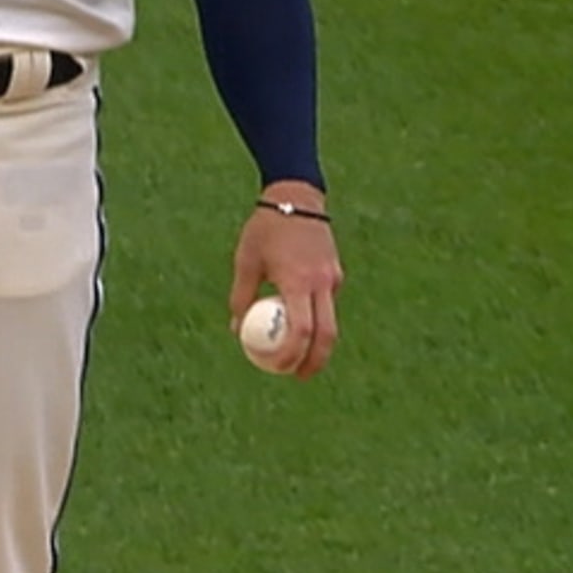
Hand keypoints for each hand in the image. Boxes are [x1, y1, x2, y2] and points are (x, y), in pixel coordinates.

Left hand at [228, 181, 342, 378]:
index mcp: (298, 281)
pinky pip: (328, 303)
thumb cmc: (265, 229)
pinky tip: (300, 319)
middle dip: (315, 361)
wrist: (296, 196)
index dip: (293, 355)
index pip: (301, 330)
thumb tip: (236, 330)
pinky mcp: (336, 272)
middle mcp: (321, 282)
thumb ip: (241, 296)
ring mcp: (333, 277)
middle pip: (327, 335)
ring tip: (299, 356)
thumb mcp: (246, 262)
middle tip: (298, 375)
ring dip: (318, 343)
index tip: (280, 368)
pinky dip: (317, 318)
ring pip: (331, 321)